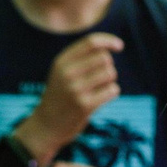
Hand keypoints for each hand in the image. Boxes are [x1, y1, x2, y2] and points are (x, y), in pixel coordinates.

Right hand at [22, 34, 121, 154]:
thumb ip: (80, 58)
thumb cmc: (59, 96)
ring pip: (110, 73)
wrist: (46, 126)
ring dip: (110, 80)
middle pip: (104, 58)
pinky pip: (112, 90)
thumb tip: (109, 48)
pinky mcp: (85, 105)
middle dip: (107, 66)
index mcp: (61, 62)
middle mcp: (67, 73)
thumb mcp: (61, 72)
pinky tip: (101, 98)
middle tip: (99, 78)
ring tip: (98, 89)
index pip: (91, 42)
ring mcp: (75, 89)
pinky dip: (111, 92)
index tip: (120, 46)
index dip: (109, 41)